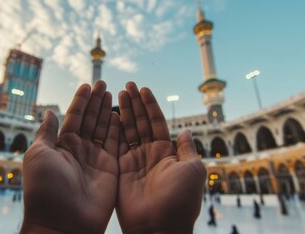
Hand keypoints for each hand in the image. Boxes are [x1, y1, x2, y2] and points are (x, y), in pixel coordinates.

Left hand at [21, 81, 119, 232]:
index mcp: (61, 145)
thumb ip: (46, 132)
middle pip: (90, 120)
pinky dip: (118, 129)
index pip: (73, 117)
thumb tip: (49, 112)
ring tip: (112, 93)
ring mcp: (96, 159)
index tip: (87, 85)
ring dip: (107, 111)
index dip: (80, 101)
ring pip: (103, 129)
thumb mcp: (38, 155)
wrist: (63, 222)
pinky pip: (116, 144)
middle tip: (103, 84)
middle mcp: (79, 150)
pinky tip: (119, 115)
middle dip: (96, 102)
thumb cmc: (45, 188)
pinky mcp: (111, 169)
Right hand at [117, 82, 206, 233]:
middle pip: (141, 123)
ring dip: (124, 112)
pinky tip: (111, 115)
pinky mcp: (120, 169)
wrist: (159, 226)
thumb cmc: (180, 200)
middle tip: (128, 85)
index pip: (157, 122)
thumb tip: (186, 131)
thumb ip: (188, 149)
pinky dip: (113, 130)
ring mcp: (134, 161)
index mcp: (167, 152)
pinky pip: (115, 145)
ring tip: (119, 93)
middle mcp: (150, 154)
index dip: (150, 105)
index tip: (144, 89)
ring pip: (128, 130)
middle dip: (135, 104)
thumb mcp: (193, 170)